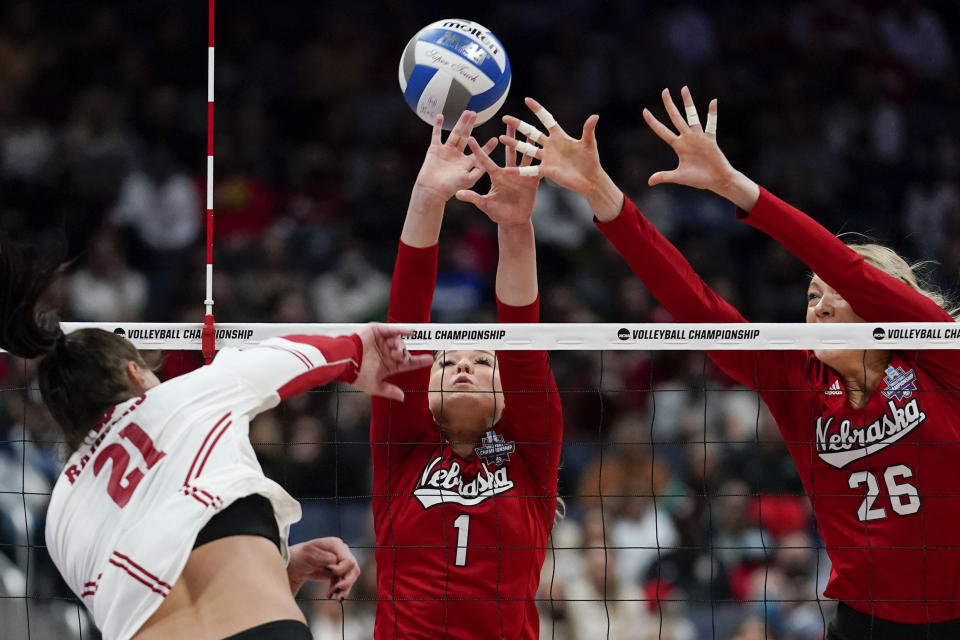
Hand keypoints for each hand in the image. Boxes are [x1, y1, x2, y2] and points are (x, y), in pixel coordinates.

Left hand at [287, 537, 359, 599]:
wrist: (295, 564)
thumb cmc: (301, 555)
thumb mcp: (311, 554)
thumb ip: (326, 557)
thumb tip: (336, 563)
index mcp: (336, 544)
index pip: (348, 560)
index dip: (341, 569)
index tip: (328, 571)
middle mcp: (341, 552)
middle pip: (353, 569)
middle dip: (346, 582)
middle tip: (337, 592)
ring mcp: (340, 562)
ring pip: (350, 577)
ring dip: (344, 588)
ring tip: (336, 597)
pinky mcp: (337, 571)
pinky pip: (343, 581)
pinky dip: (338, 589)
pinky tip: (329, 594)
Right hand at [352, 324, 432, 400]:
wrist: (345, 362)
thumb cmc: (356, 375)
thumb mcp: (374, 386)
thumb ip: (389, 391)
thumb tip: (403, 398)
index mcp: (387, 365)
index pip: (406, 363)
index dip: (418, 361)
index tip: (430, 360)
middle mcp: (385, 352)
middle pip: (403, 351)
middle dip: (405, 355)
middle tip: (402, 358)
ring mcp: (381, 341)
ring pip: (398, 341)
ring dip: (400, 346)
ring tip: (396, 352)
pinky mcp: (376, 331)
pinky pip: (392, 329)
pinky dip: (401, 330)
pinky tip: (410, 332)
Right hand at [413, 110, 497, 204]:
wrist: (433, 189)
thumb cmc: (451, 187)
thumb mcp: (469, 180)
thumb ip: (478, 171)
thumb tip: (488, 162)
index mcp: (466, 163)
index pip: (478, 152)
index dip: (487, 146)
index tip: (496, 139)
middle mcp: (457, 155)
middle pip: (465, 137)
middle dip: (470, 126)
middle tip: (475, 114)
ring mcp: (446, 151)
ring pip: (454, 133)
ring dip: (460, 123)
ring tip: (466, 113)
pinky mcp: (435, 149)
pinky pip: (436, 135)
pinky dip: (437, 126)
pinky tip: (440, 116)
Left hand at [455, 124, 538, 226]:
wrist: (513, 221)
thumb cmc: (497, 213)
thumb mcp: (484, 205)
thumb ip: (473, 198)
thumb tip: (457, 194)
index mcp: (496, 175)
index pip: (485, 160)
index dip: (478, 150)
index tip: (471, 137)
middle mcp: (509, 171)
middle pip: (509, 150)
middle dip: (510, 135)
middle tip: (510, 120)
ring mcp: (521, 175)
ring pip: (525, 155)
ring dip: (528, 143)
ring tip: (531, 130)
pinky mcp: (532, 180)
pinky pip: (537, 168)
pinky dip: (541, 160)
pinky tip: (546, 150)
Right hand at [498, 97, 605, 197]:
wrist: (589, 178)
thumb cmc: (590, 160)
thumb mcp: (589, 143)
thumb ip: (588, 130)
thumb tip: (594, 116)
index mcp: (559, 136)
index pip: (546, 119)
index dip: (537, 110)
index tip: (527, 100)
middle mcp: (550, 145)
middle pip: (531, 132)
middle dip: (518, 125)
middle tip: (505, 118)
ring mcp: (546, 158)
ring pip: (526, 149)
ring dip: (514, 144)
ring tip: (500, 139)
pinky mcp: (546, 170)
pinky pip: (529, 170)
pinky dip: (519, 171)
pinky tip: (507, 170)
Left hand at [642, 86, 758, 209]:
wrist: (716, 181)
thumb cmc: (698, 179)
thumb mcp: (678, 177)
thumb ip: (664, 176)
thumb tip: (649, 182)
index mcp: (678, 146)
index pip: (662, 131)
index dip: (653, 122)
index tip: (644, 111)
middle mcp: (687, 138)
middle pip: (676, 118)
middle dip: (669, 105)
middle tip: (664, 90)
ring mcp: (699, 138)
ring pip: (692, 117)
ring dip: (688, 103)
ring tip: (684, 89)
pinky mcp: (710, 140)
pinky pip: (711, 125)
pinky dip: (712, 114)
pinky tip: (712, 102)